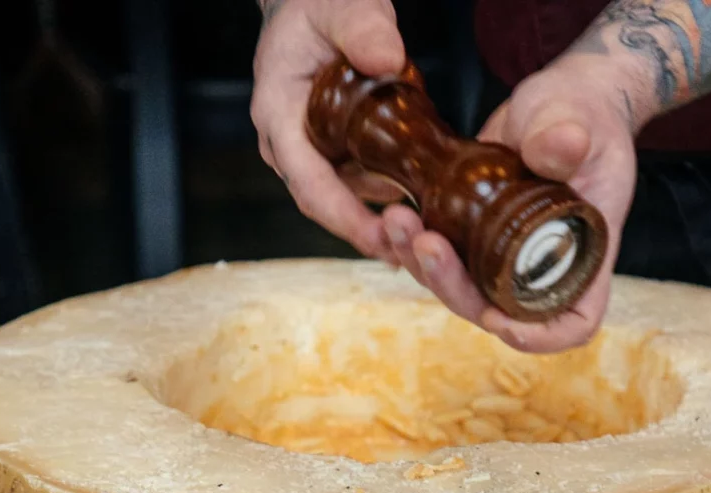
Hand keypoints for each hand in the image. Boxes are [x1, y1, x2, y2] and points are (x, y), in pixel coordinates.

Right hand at [250, 0, 406, 259]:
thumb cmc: (318, 3)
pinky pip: (363, 184)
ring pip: (350, 199)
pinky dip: (392, 195)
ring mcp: (312, 153)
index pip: (309, 184)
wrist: (312, 6)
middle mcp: (290, 145)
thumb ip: (362, 27)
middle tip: (418, 249)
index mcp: (279, 116)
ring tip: (431, 228)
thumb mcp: (342, 4)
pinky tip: (426, 204)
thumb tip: (387, 59)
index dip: (345, 219)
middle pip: (328, 204)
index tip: (381, 241)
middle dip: (371, 232)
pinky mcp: (334, 155)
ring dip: (386, 216)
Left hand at [381, 56, 636, 352]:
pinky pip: (443, 259)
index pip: (574, 322)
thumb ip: (567, 135)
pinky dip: (413, 246)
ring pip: (462, 289)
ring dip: (425, 268)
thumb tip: (556, 147)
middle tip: (427, 245)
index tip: (499, 318)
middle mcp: (542, 268)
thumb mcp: (580, 118)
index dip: (539, 335)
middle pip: (499, 310)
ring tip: (399, 219)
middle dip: (456, 289)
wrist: (557, 102)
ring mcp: (505, 258)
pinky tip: (394, 216)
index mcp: (584, 255)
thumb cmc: (582, 113)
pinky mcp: (474, 239)